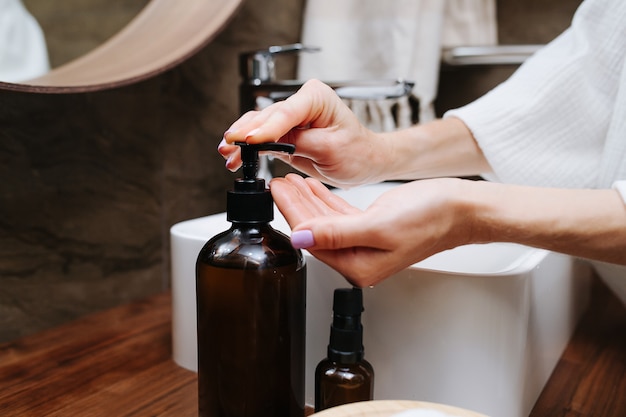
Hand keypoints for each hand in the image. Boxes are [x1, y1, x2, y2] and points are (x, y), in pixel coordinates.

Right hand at [219, 79, 385, 187]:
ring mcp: (292, 116)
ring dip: (242, 141)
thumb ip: (298, 143)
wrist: (365, 161)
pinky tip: (235, 157)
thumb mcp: (330, 149)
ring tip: (228, 154)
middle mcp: (302, 102)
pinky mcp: (285, 131)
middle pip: (267, 116)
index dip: (266, 127)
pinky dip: (248, 148)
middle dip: (246, 133)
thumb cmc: (357, 152)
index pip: (286, 112)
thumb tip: (269, 143)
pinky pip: (262, 137)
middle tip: (229, 147)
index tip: (249, 140)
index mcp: (317, 97)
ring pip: (259, 125)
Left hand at [270, 174, 471, 286]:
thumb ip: (337, 233)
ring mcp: (365, 244)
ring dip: (306, 199)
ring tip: (290, 180)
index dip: (291, 213)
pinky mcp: (371, 228)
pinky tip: (313, 187)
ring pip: (325, 220)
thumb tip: (302, 237)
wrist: (461, 209)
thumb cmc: (431, 218)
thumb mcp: (378, 226)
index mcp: (359, 266)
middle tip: (277, 182)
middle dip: (294, 205)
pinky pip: (340, 215)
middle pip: (315, 230)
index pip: (313, 239)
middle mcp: (359, 259)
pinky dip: (325, 200)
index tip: (276, 192)